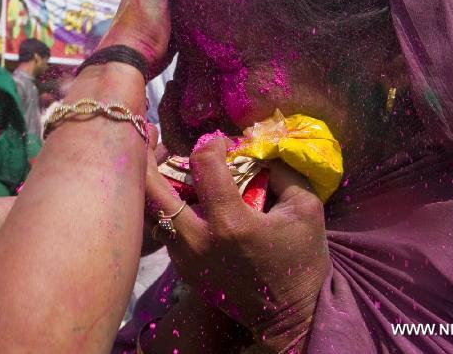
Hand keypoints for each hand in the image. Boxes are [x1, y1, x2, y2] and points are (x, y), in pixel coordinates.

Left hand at [145, 136, 329, 351]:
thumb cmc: (301, 261)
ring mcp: (185, 258)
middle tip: (149, 135)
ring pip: (153, 211)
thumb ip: (280, 170)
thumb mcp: (305, 208)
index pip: (204, 165)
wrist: (290, 317)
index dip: (211, 144)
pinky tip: (179, 195)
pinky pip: (165, 230)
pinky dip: (167, 208)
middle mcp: (198, 240)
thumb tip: (254, 147)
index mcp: (231, 223)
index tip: (222, 142)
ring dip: (154, 183)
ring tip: (160, 161)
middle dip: (146, 155)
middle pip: (153, 188)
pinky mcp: (182, 269)